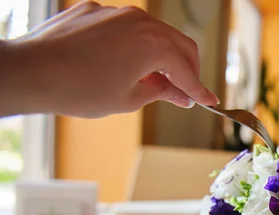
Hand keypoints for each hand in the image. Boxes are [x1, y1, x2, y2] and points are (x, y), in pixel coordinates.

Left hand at [0, 1, 218, 117]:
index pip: (187, 71)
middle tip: (186, 92)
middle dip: (187, 69)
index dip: (200, 90)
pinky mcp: (94, 11)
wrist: (30, 72)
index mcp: (154, 44)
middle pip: (179, 44)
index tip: (210, 101)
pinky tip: (124, 64)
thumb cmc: (78, 89)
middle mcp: (140, 21)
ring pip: (154, 33)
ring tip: (156, 80)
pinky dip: (134, 46)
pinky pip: (126, 27)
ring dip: (162, 56)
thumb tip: (178, 93)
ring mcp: (116, 13)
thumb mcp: (128, 99)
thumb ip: (160, 92)